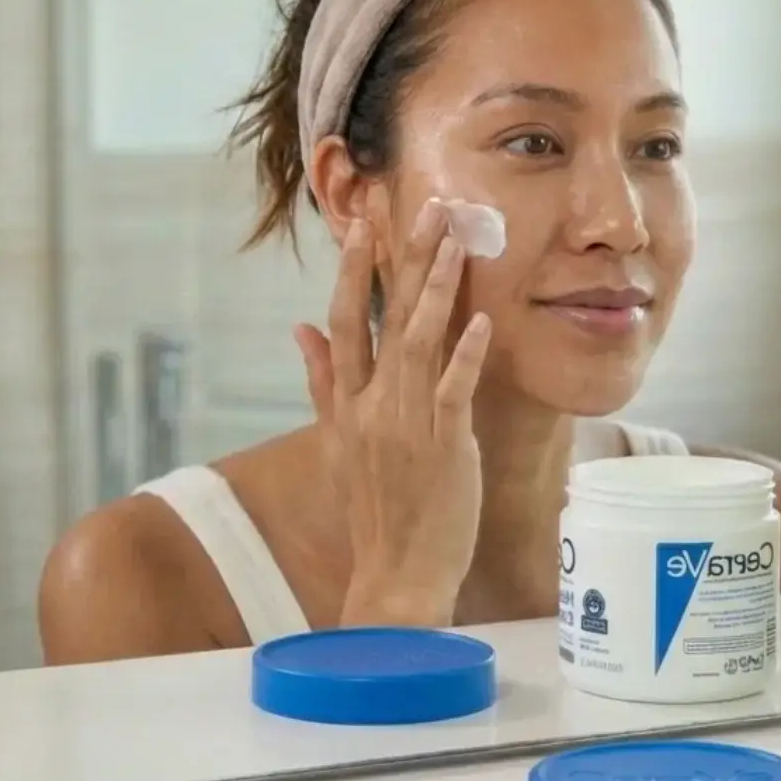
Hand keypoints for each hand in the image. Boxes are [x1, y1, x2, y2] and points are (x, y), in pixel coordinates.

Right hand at [293, 202, 492, 626]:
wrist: (396, 574)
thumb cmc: (377, 510)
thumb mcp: (339, 443)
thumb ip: (322, 382)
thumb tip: (299, 328)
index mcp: (346, 403)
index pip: (344, 320)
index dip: (352, 268)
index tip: (364, 220)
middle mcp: (370, 406)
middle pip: (383, 317)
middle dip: (403, 259)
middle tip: (425, 206)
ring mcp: (406, 424)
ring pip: (418, 341)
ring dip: (437, 289)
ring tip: (456, 241)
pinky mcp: (443, 446)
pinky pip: (454, 390)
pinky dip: (465, 354)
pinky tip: (481, 320)